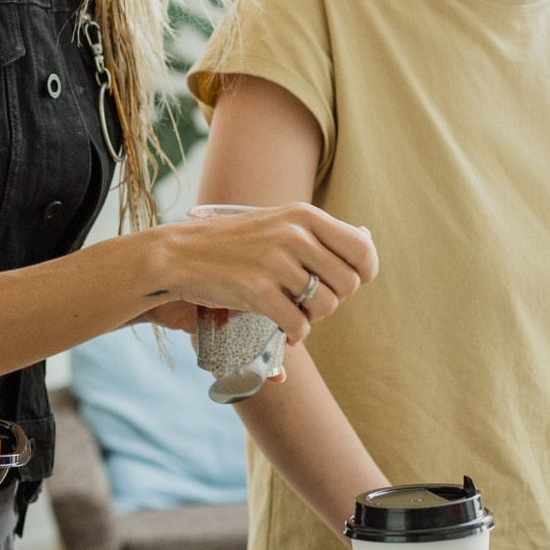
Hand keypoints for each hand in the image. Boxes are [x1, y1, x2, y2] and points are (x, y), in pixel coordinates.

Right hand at [159, 203, 379, 340]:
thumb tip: (368, 237)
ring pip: (326, 306)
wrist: (181, 254)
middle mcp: (295, 235)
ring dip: (313, 317)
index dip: (364, 273)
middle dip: (334, 299)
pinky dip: (296, 333)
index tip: (349, 283)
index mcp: (305, 215)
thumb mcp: (281, 223)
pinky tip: (283, 327)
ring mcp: (276, 262)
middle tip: (309, 300)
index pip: (363, 249)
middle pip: (348, 284)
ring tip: (293, 310)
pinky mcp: (257, 291)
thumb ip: (320, 233)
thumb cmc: (235, 242)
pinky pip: (300, 325)